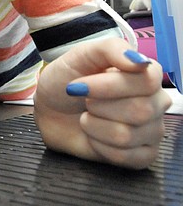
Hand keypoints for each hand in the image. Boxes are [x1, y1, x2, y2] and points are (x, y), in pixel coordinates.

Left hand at [33, 37, 171, 168]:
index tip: (81, 84)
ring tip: (87, 117)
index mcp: (145, 74)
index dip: (110, 85)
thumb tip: (139, 61)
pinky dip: (99, 146)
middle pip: (140, 110)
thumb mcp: (80, 55)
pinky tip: (93, 136)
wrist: (50, 110)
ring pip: (128, 135)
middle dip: (98, 106)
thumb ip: (110, 49)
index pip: (147, 80)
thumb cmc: (66, 80)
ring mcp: (152, 130)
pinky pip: (125, 157)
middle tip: (85, 101)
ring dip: (94, 125)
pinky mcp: (142, 155)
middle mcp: (155, 102)